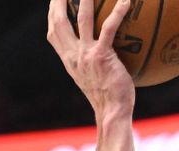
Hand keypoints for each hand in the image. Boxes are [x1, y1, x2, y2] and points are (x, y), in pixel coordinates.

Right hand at [47, 0, 133, 116]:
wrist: (111, 112)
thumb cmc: (109, 100)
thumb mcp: (93, 81)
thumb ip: (92, 66)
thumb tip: (104, 59)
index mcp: (69, 60)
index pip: (54, 33)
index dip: (53, 14)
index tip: (56, 2)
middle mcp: (74, 55)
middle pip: (59, 21)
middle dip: (59, 1)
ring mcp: (87, 54)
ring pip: (82, 18)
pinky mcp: (102, 56)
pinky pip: (109, 28)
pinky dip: (117, 13)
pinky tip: (126, 2)